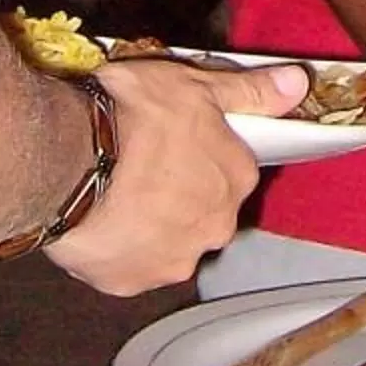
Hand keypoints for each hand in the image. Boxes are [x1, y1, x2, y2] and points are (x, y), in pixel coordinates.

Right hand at [43, 58, 304, 296]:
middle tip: (141, 164)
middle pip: (204, 209)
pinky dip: (117, 246)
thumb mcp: (196, 86)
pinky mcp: (130, 282)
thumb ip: (249, 91)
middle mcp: (214, 226)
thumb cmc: (131, 119)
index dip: (201, 150)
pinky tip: (98, 219)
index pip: (232, 167)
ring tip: (115, 192)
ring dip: (150, 222)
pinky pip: (129, 264)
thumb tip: (299, 83)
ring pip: (169, 240)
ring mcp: (173, 259)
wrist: (67, 163)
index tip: (174, 139)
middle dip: (179, 191)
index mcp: (235, 178)